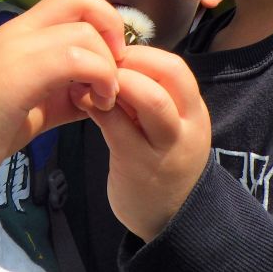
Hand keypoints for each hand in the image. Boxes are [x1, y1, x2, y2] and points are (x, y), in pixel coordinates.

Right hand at [0, 0, 122, 220]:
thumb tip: (101, 91)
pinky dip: (99, 78)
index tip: (110, 60)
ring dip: (107, 65)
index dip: (103, 20)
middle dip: (112, 31)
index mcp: (19, 32)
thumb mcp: (34, 104)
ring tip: (105, 98)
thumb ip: (65, 91)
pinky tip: (95, 105)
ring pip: (83, 31)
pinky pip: (75, 58)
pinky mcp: (18, 73)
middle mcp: (17, 30)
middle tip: (114, 72)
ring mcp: (16, 48)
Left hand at [86, 45, 210, 241]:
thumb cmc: (159, 159)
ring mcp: (165, 146)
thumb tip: (108, 57)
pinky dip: (94, 105)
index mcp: (193, 110)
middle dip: (129, 61)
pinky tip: (79, 101)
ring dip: (114, 81)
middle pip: (169, 73)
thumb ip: (146, 94)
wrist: (169, 219)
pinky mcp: (138, 165)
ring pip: (149, 98)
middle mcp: (186, 125)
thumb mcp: (165, 124)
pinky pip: (116, 125)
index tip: (112, 56)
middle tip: (99, 65)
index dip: (141, 52)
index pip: (174, 66)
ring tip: (87, 81)